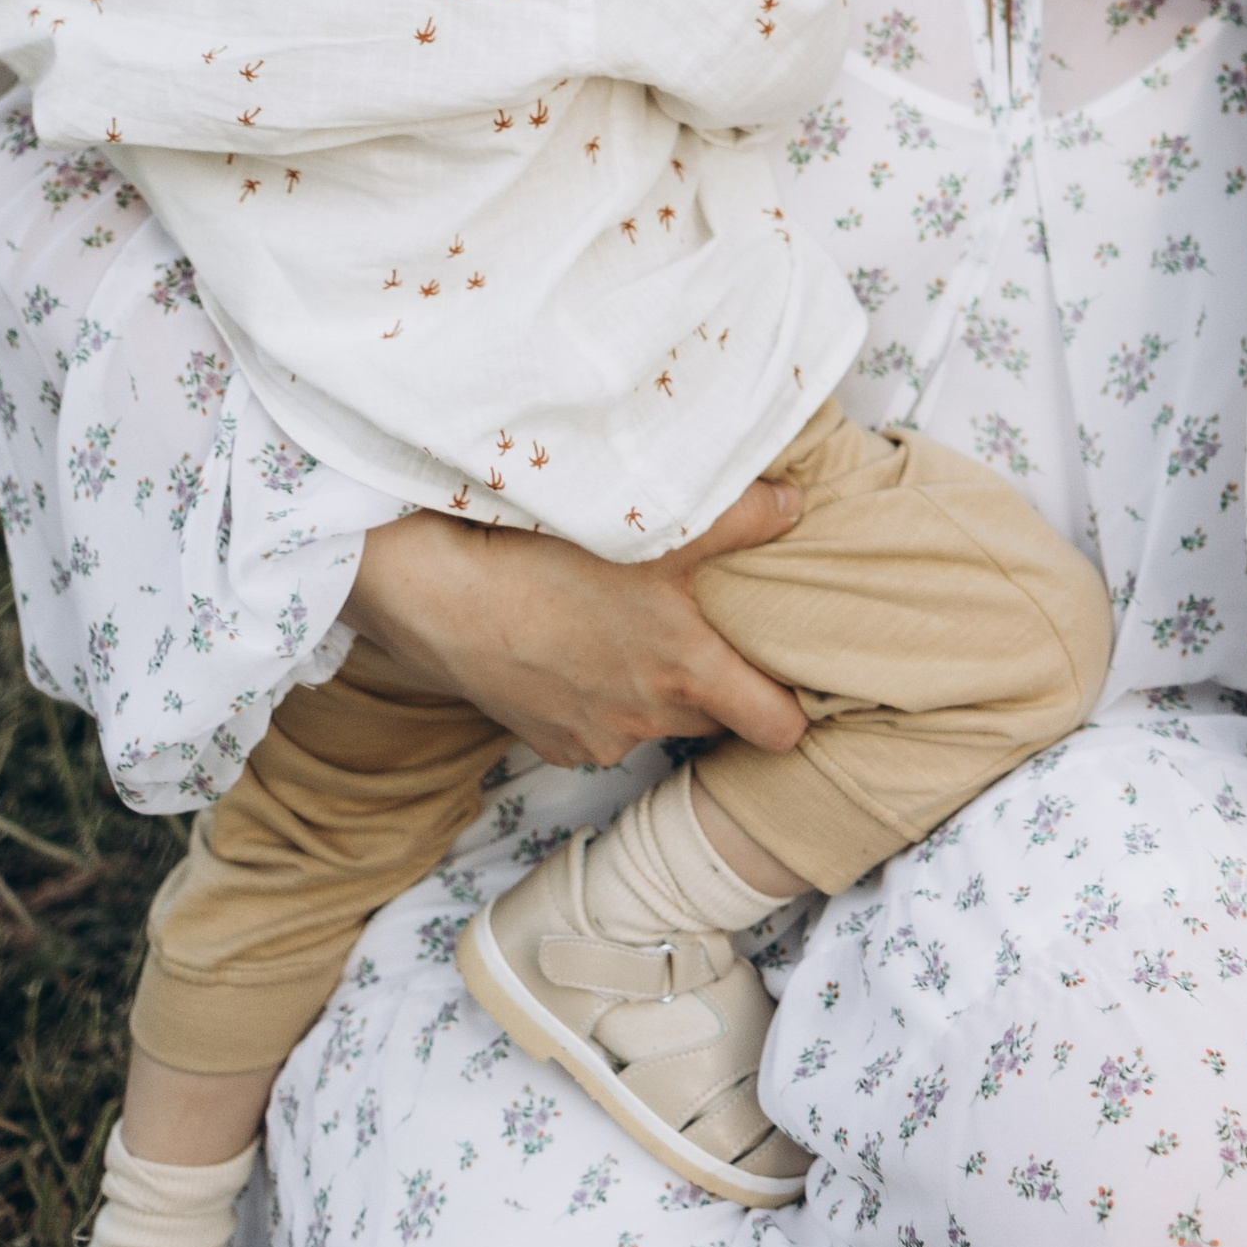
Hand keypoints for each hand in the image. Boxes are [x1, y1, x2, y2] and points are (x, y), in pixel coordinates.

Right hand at [342, 475, 811, 768]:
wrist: (449, 598)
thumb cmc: (555, 558)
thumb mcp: (660, 527)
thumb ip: (743, 517)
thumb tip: (797, 504)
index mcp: (690, 672)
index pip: (778, 729)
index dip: (794, 709)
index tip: (796, 679)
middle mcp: (650, 717)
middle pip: (717, 719)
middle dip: (723, 687)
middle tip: (715, 635)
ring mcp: (598, 737)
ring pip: (655, 719)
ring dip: (656, 688)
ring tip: (635, 631)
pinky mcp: (553, 742)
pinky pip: (599, 727)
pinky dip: (600, 697)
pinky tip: (580, 650)